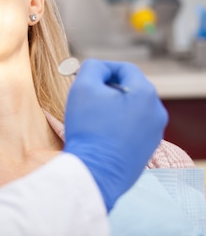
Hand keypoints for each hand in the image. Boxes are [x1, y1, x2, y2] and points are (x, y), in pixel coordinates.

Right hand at [62, 59, 167, 210]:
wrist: (95, 172)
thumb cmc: (88, 128)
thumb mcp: (83, 87)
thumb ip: (92, 67)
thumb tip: (98, 68)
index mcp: (146, 94)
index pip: (125, 68)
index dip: (102, 68)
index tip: (83, 76)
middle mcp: (157, 112)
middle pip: (130, 89)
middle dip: (107, 89)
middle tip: (86, 97)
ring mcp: (155, 133)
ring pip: (132, 108)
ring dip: (112, 107)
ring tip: (91, 117)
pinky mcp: (148, 149)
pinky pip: (132, 127)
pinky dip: (117, 125)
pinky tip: (99, 133)